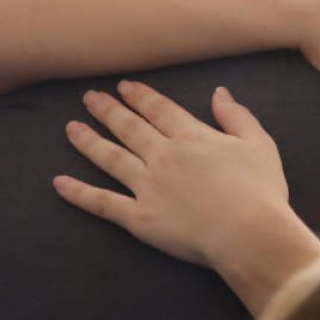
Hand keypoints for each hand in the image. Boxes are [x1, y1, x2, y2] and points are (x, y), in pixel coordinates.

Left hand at [53, 82, 319, 313]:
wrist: (250, 233)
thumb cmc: (261, 191)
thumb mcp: (259, 144)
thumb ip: (236, 116)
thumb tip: (219, 92)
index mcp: (191, 136)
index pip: (158, 109)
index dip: (139, 96)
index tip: (123, 86)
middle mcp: (163, 155)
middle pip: (128, 127)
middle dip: (107, 110)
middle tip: (89, 97)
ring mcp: (147, 185)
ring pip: (110, 157)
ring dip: (88, 141)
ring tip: (70, 128)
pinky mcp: (139, 217)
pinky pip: (102, 202)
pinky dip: (79, 193)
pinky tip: (58, 183)